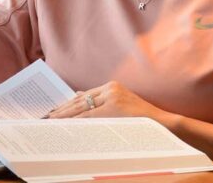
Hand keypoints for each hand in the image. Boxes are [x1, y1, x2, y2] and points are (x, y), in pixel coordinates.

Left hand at [48, 81, 166, 120]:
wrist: (162, 124)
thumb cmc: (142, 119)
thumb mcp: (121, 105)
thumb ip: (101, 100)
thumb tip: (78, 96)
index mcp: (111, 86)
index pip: (84, 96)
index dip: (68, 103)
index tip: (56, 110)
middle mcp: (110, 88)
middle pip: (80, 99)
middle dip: (63, 108)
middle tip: (49, 115)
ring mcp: (112, 97)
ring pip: (82, 107)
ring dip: (66, 114)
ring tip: (53, 120)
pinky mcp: (114, 107)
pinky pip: (90, 115)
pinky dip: (77, 120)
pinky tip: (67, 123)